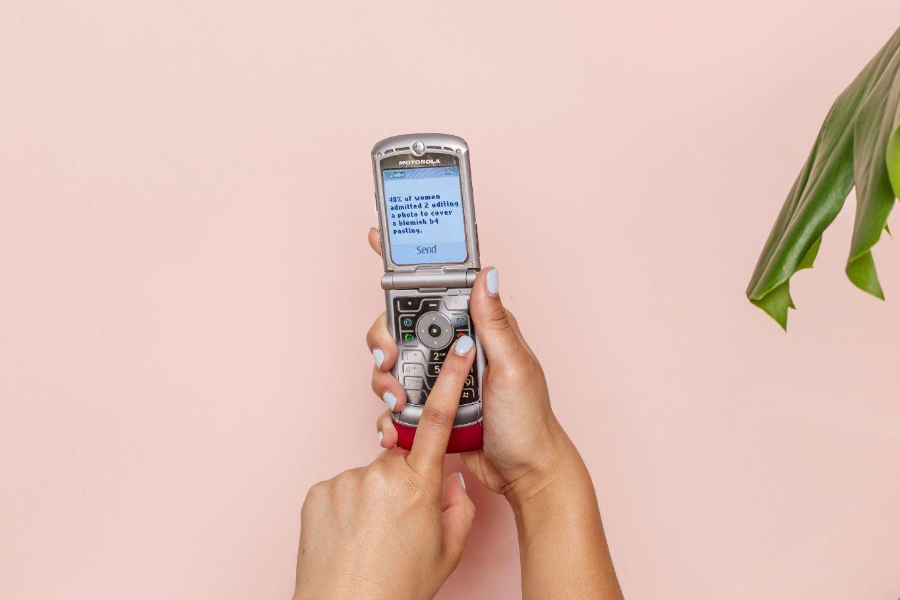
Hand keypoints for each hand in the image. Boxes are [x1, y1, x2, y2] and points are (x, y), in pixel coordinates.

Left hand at [294, 335, 477, 599]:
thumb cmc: (397, 587)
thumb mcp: (447, 549)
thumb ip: (457, 505)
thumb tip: (448, 480)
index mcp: (419, 486)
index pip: (438, 420)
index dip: (450, 379)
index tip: (457, 347)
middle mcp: (380, 474)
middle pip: (399, 459)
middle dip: (403, 481)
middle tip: (399, 522)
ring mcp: (345, 480)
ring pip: (369, 476)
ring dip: (373, 497)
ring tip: (371, 537)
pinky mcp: (318, 490)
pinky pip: (342, 488)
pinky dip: (348, 506)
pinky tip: (350, 536)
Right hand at [366, 228, 573, 505]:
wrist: (524, 473)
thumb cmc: (528, 420)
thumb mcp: (513, 367)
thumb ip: (495, 323)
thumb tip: (486, 274)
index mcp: (475, 330)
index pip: (438, 288)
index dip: (407, 266)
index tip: (376, 238)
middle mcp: (452, 350)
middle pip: (400, 328)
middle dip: (384, 341)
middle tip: (386, 359)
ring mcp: (437, 380)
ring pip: (391, 366)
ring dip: (384, 382)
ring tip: (398, 403)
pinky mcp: (428, 409)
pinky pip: (395, 404)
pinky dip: (389, 415)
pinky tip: (395, 426)